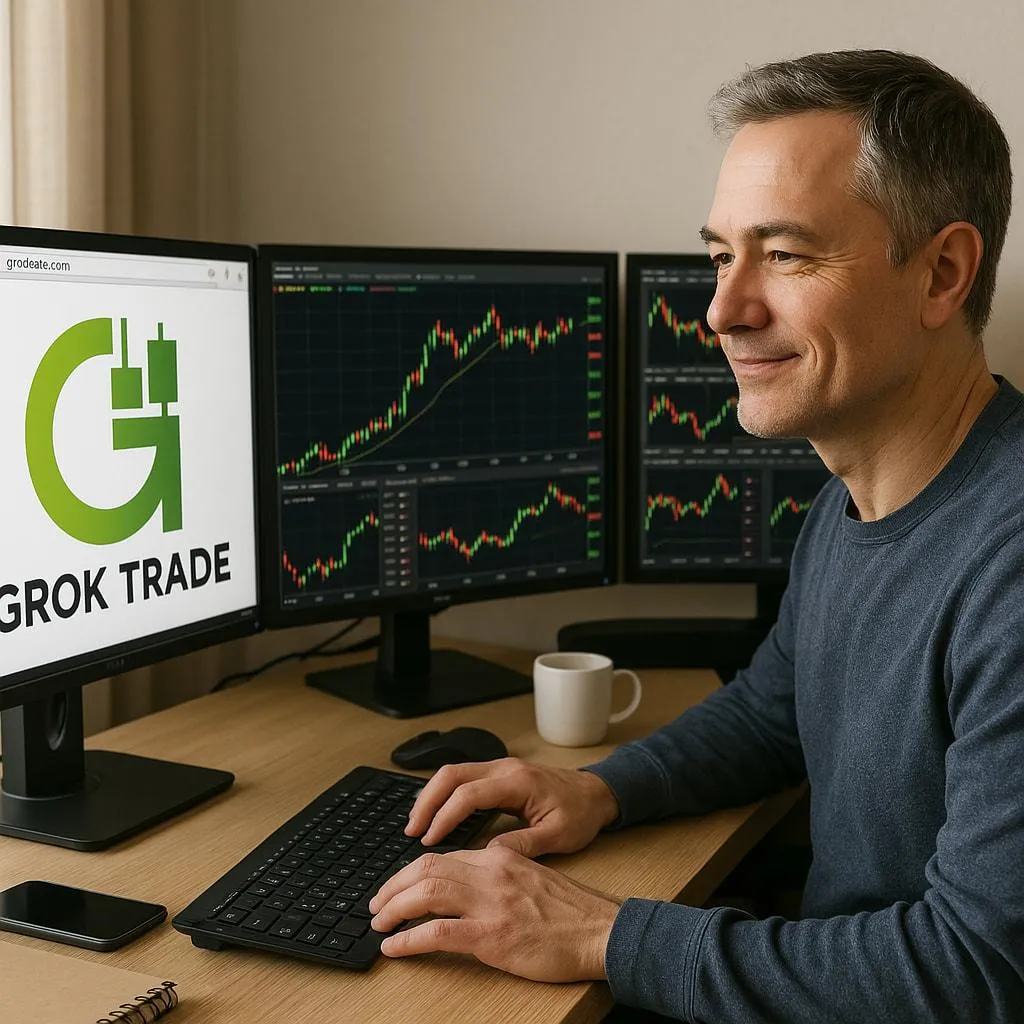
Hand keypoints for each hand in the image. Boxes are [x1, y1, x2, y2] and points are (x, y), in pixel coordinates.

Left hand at [368, 846, 620, 980]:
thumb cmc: (573, 912)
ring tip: (378, 923)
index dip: (414, 872)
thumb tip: (468, 883)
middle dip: (393, 885)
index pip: (445, 856)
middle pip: (427, 867)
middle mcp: (491, 872)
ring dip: (394, 908)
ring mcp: (491, 903)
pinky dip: (408, 939)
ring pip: (426, 893)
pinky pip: (437, 933)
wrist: (602, 931)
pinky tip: (395, 948)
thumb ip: (500, 875)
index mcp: (500, 857)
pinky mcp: (492, 936)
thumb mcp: (533, 878)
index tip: (398, 887)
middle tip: (376, 903)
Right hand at [406, 758, 620, 857]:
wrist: (598, 792)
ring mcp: (501, 768)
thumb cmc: (581, 814)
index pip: (469, 793)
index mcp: (518, 782)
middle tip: (411, 831)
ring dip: (431, 796)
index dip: (445, 816)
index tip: (429, 840)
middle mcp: (505, 768)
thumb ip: (523, 844)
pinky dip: (444, 794)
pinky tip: (436, 815)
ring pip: (453, 772)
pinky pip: (463, 778)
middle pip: (452, 774)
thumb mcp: (558, 835)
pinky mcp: (499, 774)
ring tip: (416, 825)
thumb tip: (487, 857)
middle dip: (427, 801)